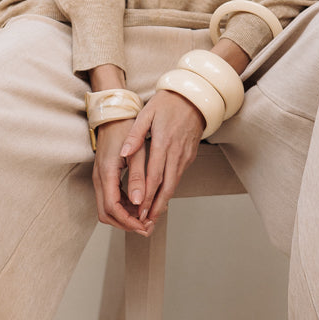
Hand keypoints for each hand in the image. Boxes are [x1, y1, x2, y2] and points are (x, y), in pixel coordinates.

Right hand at [93, 117, 153, 233]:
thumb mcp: (137, 152)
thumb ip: (138, 177)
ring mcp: (100, 179)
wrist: (113, 116)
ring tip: (146, 218)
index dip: (127, 221)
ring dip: (125, 217)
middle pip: (107, 214)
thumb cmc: (125, 129)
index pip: (112, 208)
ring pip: (108, 209)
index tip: (143, 226)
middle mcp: (99, 179)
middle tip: (146, 226)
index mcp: (106, 173)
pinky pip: (111, 199)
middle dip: (126, 224)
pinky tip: (140, 205)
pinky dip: (124, 207)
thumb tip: (139, 201)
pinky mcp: (104, 177)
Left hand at [118, 90, 204, 226]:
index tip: (139, 210)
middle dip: (156, 206)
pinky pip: (179, 176)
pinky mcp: (190, 156)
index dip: (147, 196)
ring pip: (174, 184)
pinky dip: (170, 189)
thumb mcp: (147, 113)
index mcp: (163, 142)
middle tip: (146, 222)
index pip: (154, 175)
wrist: (195, 97)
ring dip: (164, 202)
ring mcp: (185, 155)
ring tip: (152, 217)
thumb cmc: (168, 103)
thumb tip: (123, 152)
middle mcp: (176, 152)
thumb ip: (135, 135)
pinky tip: (162, 198)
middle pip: (166, 186)